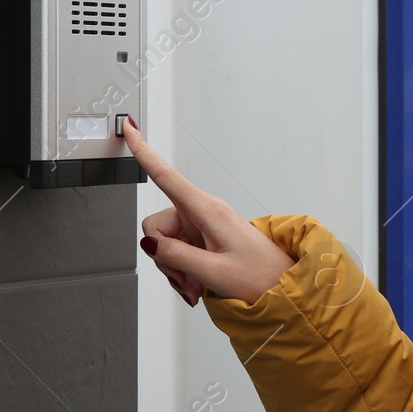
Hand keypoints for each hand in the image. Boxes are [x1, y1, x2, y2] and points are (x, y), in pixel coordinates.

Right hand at [123, 119, 296, 304]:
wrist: (281, 284)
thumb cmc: (259, 275)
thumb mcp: (213, 271)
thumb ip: (177, 256)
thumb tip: (150, 243)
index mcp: (207, 210)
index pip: (166, 175)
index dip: (144, 151)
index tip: (130, 127)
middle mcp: (203, 212)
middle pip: (157, 227)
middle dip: (164, 258)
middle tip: (187, 281)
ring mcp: (202, 225)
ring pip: (165, 243)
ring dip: (175, 268)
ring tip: (197, 284)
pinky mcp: (204, 236)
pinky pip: (177, 250)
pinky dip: (182, 270)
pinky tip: (198, 283)